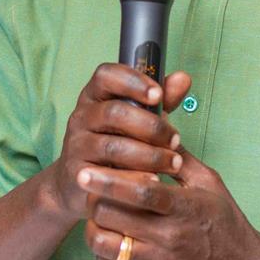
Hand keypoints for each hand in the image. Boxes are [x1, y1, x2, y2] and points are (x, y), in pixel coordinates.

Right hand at [46, 65, 189, 224]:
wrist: (80, 182)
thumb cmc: (115, 141)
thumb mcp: (135, 118)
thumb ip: (159, 100)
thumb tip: (183, 79)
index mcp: (95, 96)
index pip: (106, 76)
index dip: (132, 82)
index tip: (158, 95)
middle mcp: (81, 117)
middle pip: (114, 113)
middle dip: (151, 126)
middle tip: (176, 140)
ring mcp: (77, 145)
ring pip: (113, 146)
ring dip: (149, 156)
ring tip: (173, 163)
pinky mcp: (78, 174)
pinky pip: (108, 176)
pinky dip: (134, 178)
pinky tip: (154, 180)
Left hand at [79, 146, 259, 259]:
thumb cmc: (228, 224)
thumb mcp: (211, 184)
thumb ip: (181, 159)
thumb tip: (157, 130)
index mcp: (184, 207)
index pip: (140, 193)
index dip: (109, 181)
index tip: (86, 172)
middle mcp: (169, 236)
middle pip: (112, 215)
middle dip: (95, 198)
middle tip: (90, 188)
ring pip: (105, 243)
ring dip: (93, 225)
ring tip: (97, 212)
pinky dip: (101, 248)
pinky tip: (108, 234)